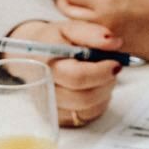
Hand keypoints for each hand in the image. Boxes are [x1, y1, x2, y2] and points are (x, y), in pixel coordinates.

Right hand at [7, 18, 122, 125]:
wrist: (33, 56)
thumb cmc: (54, 41)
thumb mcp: (69, 28)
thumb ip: (91, 33)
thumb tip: (115, 42)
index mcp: (46, 65)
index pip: (77, 77)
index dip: (101, 72)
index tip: (115, 64)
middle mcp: (45, 90)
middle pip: (85, 97)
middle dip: (106, 83)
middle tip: (111, 68)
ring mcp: (51, 108)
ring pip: (89, 108)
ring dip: (103, 92)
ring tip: (100, 75)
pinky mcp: (60, 119)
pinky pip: (88, 116)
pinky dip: (98, 102)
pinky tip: (93, 87)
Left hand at [58, 0, 148, 62]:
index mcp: (106, 0)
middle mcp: (101, 21)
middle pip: (65, 10)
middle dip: (69, 4)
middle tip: (77, 2)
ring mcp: (104, 42)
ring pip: (73, 31)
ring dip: (75, 24)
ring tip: (85, 19)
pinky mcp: (112, 55)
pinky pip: (88, 46)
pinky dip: (87, 40)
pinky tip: (95, 35)